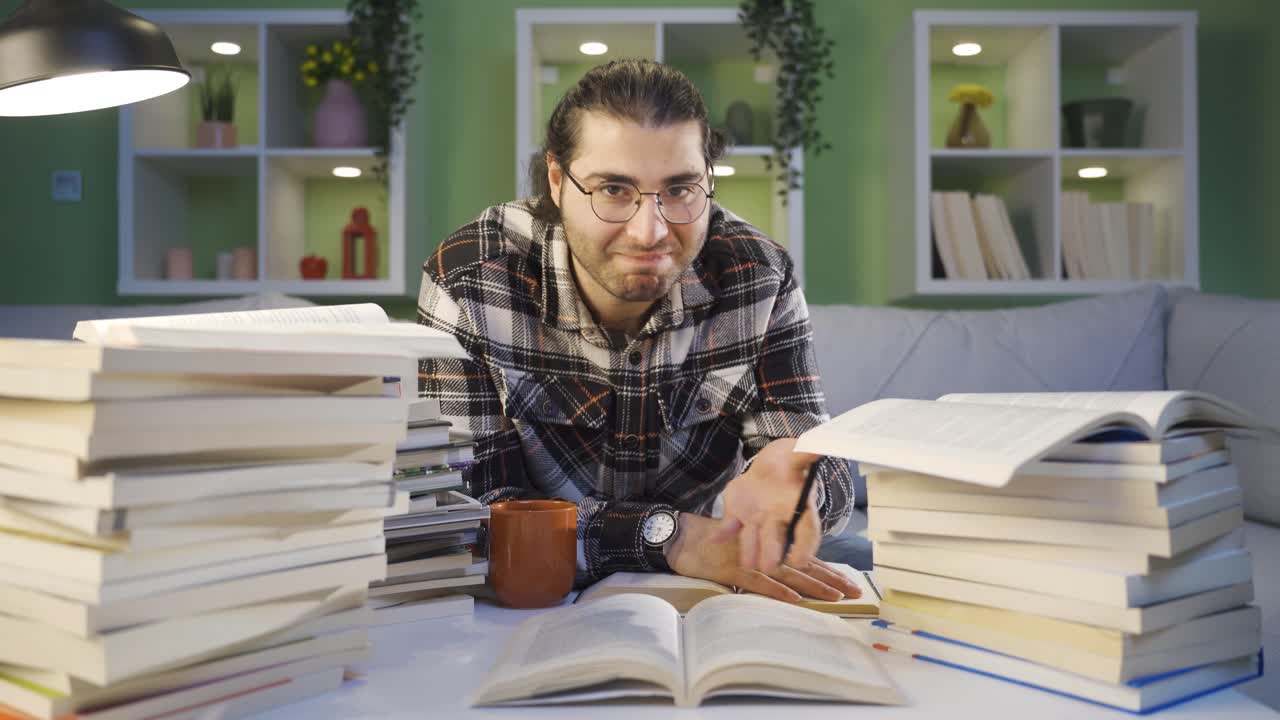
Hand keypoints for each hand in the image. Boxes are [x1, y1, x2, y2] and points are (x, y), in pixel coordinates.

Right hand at [666, 514, 859, 602]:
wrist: (683, 537)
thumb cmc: (712, 542)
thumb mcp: (743, 546)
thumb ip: (765, 554)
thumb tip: (789, 576)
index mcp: (769, 547)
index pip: (805, 560)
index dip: (828, 571)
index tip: (849, 582)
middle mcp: (765, 552)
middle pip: (804, 568)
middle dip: (831, 581)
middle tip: (855, 592)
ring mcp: (751, 561)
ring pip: (789, 575)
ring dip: (813, 586)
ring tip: (835, 597)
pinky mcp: (734, 570)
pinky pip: (759, 583)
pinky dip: (777, 591)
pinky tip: (795, 598)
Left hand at [712, 438, 821, 571]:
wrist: (769, 465)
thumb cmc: (789, 462)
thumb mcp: (799, 455)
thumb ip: (808, 453)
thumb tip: (823, 446)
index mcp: (798, 507)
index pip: (807, 531)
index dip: (805, 547)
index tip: (800, 562)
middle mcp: (778, 519)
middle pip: (777, 539)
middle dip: (773, 552)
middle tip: (770, 567)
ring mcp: (757, 519)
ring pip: (753, 538)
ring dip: (749, 551)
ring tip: (747, 565)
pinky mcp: (738, 516)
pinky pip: (729, 526)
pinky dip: (722, 532)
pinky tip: (714, 538)